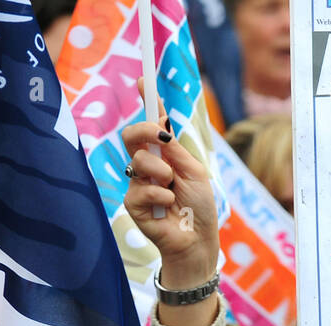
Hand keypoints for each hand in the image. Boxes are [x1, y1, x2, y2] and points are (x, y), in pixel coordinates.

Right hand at [120, 81, 218, 288]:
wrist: (197, 239)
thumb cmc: (199, 205)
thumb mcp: (193, 170)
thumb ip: (174, 148)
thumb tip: (160, 121)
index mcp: (164, 154)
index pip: (150, 124)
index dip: (146, 102)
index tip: (143, 81)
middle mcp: (147, 166)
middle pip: (132, 135)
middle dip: (145, 130)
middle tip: (161, 138)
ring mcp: (138, 184)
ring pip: (138, 161)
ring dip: (162, 172)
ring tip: (173, 190)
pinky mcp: (133, 205)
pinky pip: (140, 189)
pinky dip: (160, 195)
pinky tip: (168, 206)